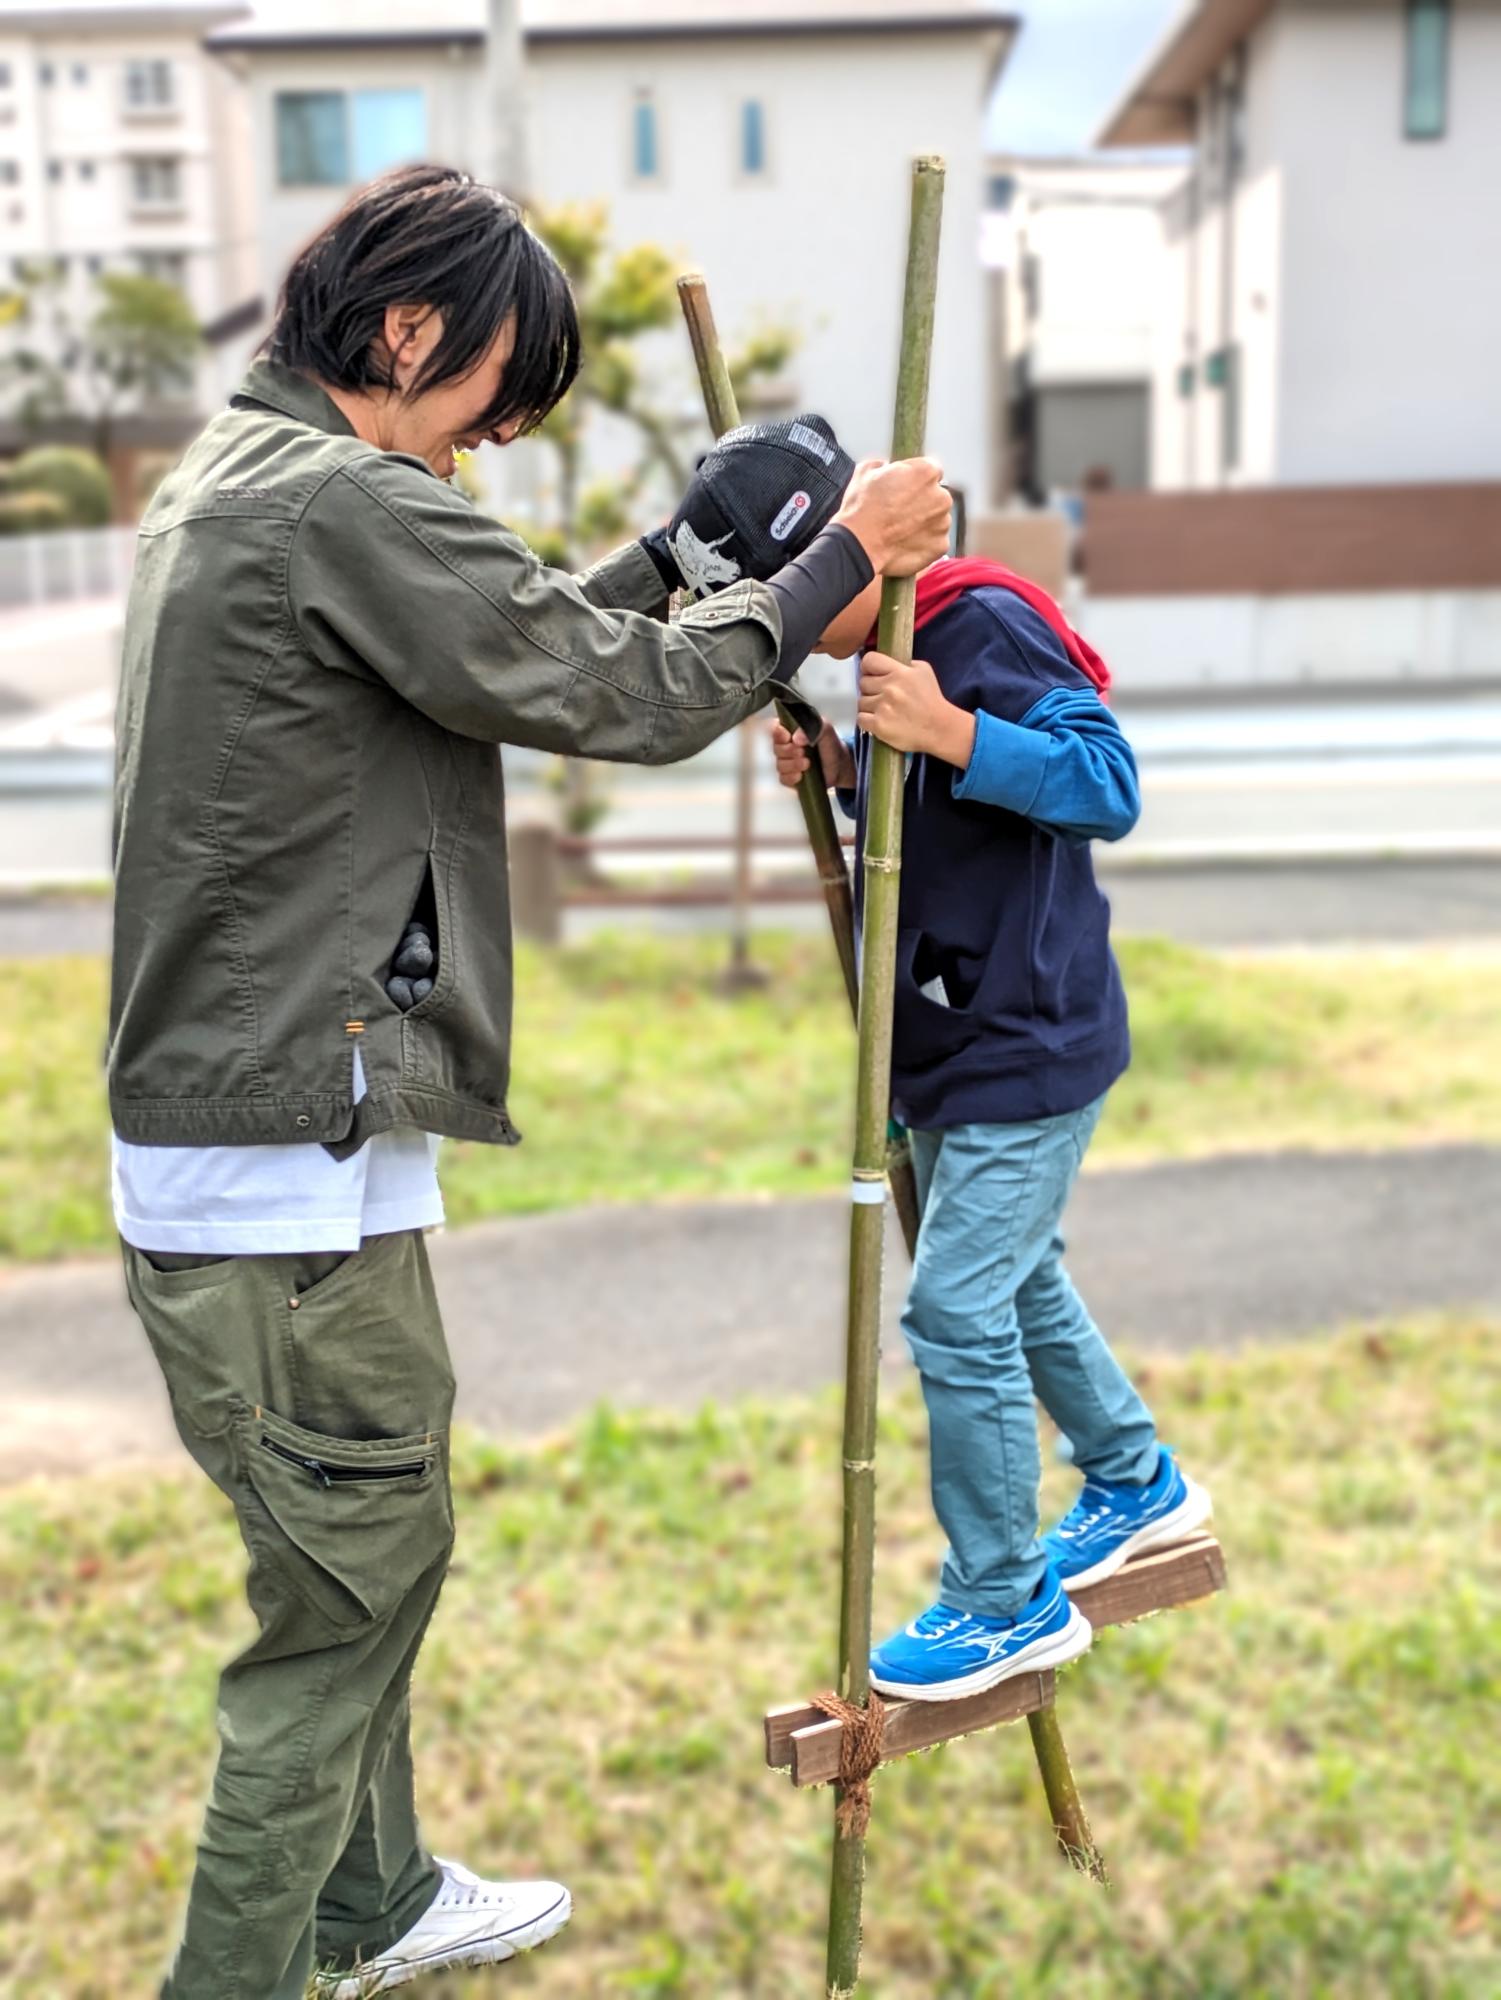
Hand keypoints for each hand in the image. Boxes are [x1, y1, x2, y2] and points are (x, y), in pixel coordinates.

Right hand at [769, 717, 855, 791]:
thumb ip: (813, 727)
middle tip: (803, 752)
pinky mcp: (790, 777)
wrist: (840, 766)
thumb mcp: (826, 730)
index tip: (788, 737)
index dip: (778, 734)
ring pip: (779, 765)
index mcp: (791, 730)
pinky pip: (783, 779)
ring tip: (808, 764)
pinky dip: (792, 777)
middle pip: (776, 748)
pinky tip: (801, 776)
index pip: (775, 728)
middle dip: (789, 751)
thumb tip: (796, 738)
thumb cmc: (830, 745)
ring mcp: (787, 762)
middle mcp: (785, 746)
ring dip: (793, 765)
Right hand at [834, 457, 950, 575]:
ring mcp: (942, 524)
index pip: (931, 470)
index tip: (903, 488)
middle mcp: (941, 497)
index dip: (915, 479)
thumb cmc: (861, 509)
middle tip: (898, 512)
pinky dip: (924, 543)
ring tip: (899, 530)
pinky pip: (935, 541)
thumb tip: (884, 467)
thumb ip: (882, 465)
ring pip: (937, 520)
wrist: (858, 547)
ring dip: (924, 523)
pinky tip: (904, 543)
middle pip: (937, 496)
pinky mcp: (940, 546)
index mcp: (926, 473)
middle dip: (922, 502)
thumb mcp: (864, 472)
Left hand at [857, 652, 975, 765]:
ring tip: (883, 710)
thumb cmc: (932, 700)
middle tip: (882, 696)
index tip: (872, 674)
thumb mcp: (923, 671)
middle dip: (870, 688)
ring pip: (861, 701)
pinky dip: (867, 720)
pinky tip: (879, 720)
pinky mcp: (879, 725)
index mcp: (900, 672)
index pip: (869, 660)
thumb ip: (904, 664)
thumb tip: (887, 664)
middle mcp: (889, 688)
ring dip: (869, 706)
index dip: (868, 667)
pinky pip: (861, 718)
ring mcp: (882, 707)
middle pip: (863, 682)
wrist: (939, 728)